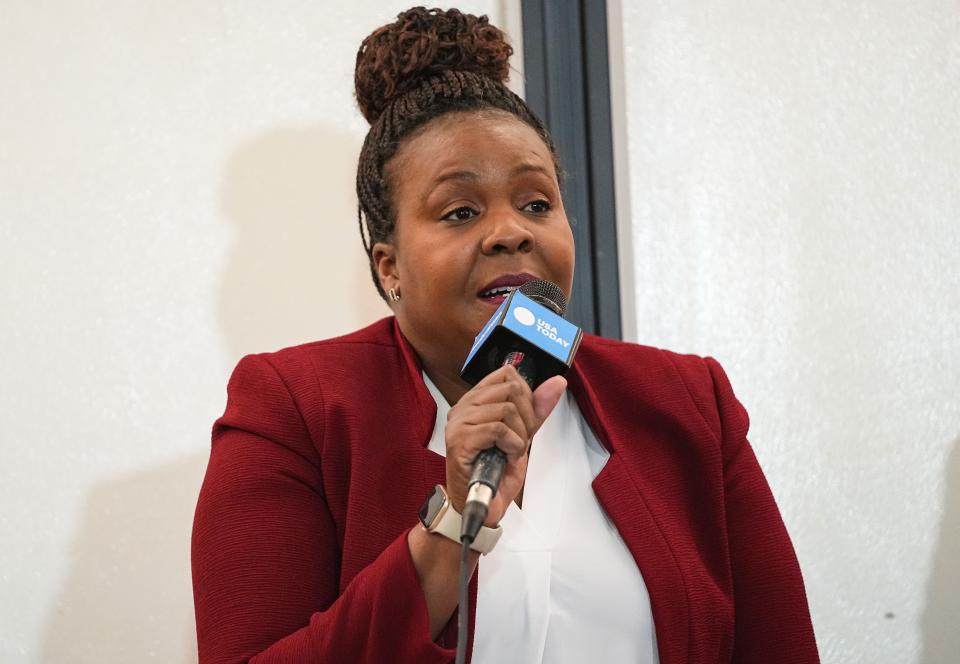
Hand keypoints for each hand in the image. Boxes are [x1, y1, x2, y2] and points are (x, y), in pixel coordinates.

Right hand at [444, 365, 566, 525]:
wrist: (484, 504)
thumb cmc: (497, 471)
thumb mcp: (523, 434)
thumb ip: (537, 408)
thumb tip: (557, 383)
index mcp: (475, 400)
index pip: (507, 373)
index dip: (526, 395)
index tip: (525, 421)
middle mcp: (463, 406)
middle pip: (510, 388)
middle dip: (526, 418)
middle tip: (519, 441)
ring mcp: (459, 423)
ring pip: (507, 409)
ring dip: (519, 436)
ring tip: (510, 452)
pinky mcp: (460, 440)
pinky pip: (499, 430)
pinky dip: (512, 445)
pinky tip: (506, 457)